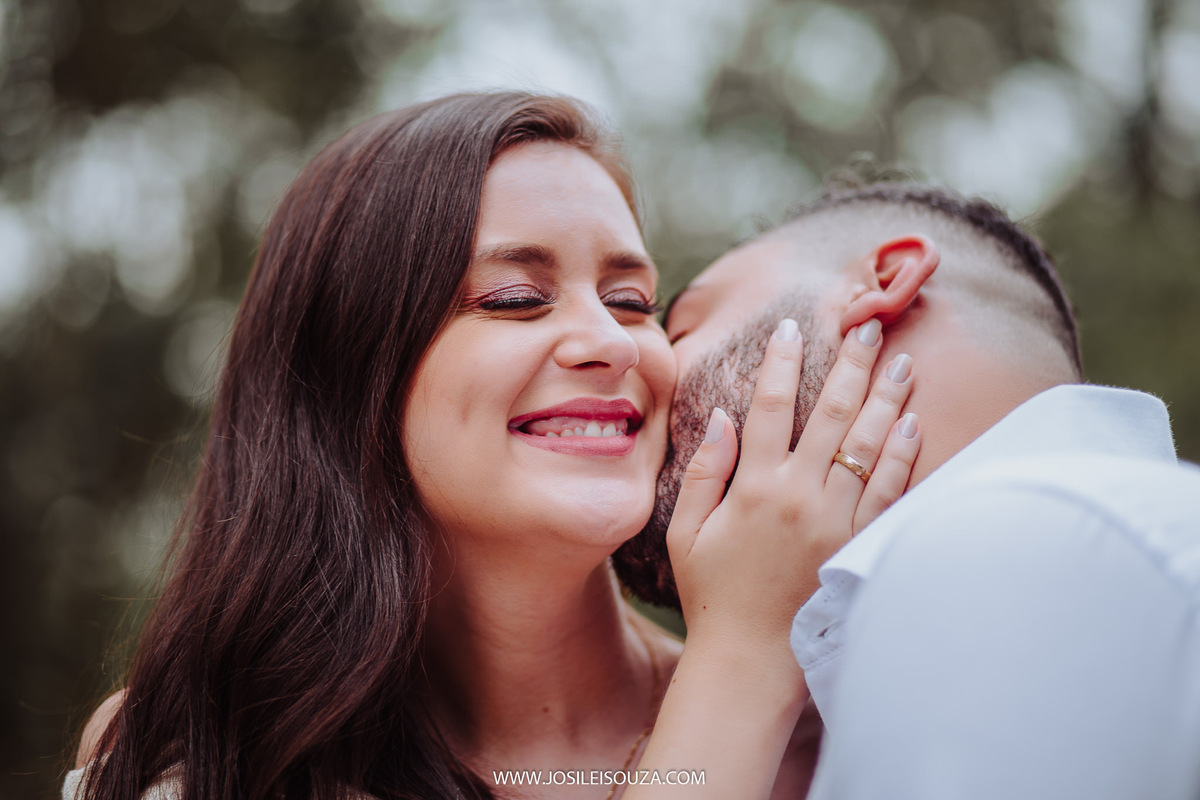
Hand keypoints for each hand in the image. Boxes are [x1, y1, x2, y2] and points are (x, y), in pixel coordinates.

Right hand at [667, 317, 920, 655]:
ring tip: (903, 361)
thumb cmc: (713, 594)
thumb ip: (703, 471)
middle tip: (868, 328)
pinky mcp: (858, 546)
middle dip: (850, 365)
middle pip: (830, 414)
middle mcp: (797, 495)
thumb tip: (721, 416)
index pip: (769, 406)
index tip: (793, 327)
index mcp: (752, 487)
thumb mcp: (687, 532)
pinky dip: (902, 455)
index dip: (782, 362)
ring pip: (867, 445)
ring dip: (886, 398)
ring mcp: (834, 521)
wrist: (751, 659)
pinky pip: (888, 491)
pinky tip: (912, 423)